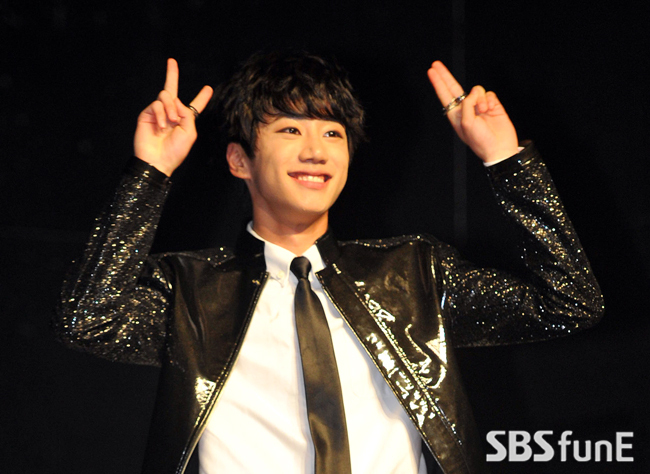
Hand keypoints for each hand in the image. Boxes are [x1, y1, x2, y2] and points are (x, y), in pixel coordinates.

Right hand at [134, 58, 212, 175]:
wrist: (158, 161)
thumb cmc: (175, 151)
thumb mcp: (190, 132)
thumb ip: (187, 114)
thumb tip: (175, 100)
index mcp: (185, 120)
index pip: (194, 106)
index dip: (202, 97)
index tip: (208, 88)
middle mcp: (171, 114)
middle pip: (172, 91)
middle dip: (172, 74)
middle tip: (172, 61)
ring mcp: (158, 113)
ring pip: (165, 96)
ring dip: (170, 108)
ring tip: (171, 122)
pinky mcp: (147, 114)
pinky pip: (156, 105)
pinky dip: (162, 114)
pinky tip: (163, 126)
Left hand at [427, 61, 518, 162]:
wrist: (499, 148)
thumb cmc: (480, 140)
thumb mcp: (466, 123)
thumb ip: (466, 105)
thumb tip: (472, 94)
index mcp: (456, 115)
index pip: (445, 95)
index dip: (438, 82)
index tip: (431, 71)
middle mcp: (466, 109)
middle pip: (454, 88)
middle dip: (445, 76)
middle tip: (436, 64)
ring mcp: (479, 106)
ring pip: (476, 90)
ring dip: (479, 98)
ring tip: (482, 111)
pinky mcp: (492, 105)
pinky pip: (488, 93)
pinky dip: (488, 100)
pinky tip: (489, 110)